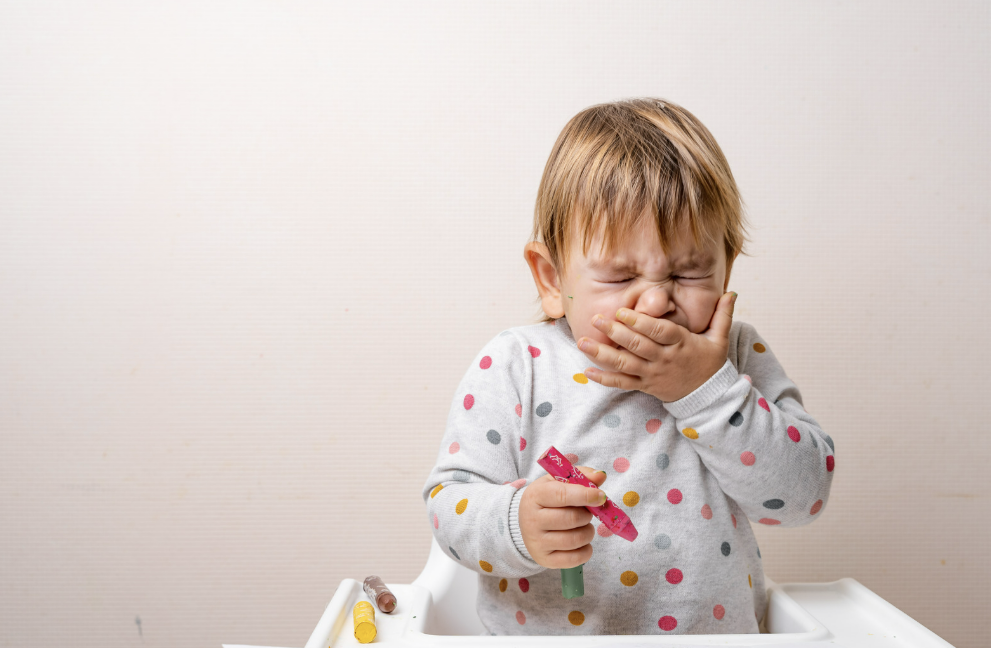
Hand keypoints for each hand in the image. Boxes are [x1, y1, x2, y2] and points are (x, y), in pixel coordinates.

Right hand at [518, 467, 607, 568]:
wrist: (526, 522)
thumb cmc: (547, 499)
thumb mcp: (558, 482)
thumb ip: (581, 476)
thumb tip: (600, 476)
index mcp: (535, 495)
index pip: (563, 495)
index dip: (585, 495)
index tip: (601, 496)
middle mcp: (532, 519)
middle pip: (572, 519)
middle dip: (587, 516)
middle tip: (587, 513)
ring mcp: (536, 542)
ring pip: (575, 539)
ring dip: (588, 532)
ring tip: (584, 527)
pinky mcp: (544, 559)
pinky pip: (575, 559)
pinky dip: (586, 551)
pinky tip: (582, 543)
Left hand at [578, 291, 736, 401]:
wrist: (709, 397)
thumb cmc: (711, 364)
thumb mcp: (720, 339)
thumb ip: (722, 315)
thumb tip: (731, 293)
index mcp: (681, 344)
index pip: (658, 332)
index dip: (640, 323)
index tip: (623, 312)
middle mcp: (664, 359)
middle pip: (637, 346)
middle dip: (615, 332)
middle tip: (596, 319)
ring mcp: (652, 374)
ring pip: (625, 364)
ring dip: (602, 354)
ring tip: (582, 342)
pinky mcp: (645, 386)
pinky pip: (622, 383)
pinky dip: (604, 379)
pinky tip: (587, 371)